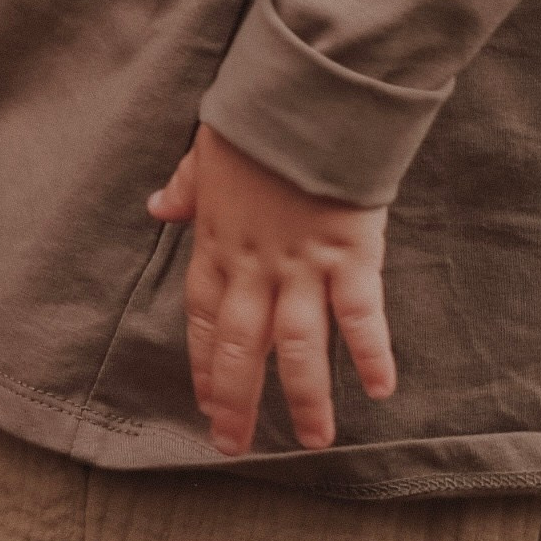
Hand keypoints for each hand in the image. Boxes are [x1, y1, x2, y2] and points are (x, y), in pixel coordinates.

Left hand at [148, 123, 395, 455]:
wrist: (306, 95)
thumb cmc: (258, 119)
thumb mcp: (207, 151)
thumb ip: (187, 188)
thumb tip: (158, 206)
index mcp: (217, 241)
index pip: (201, 316)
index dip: (202, 363)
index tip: (204, 402)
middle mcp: (256, 265)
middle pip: (239, 346)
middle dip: (237, 401)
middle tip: (235, 445)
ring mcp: (303, 264)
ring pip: (296, 347)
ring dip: (305, 397)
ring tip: (315, 441)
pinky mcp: (351, 254)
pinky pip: (360, 315)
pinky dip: (370, 353)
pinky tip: (382, 389)